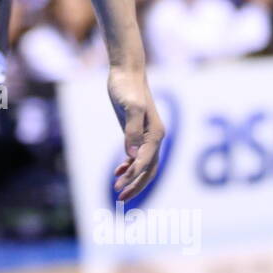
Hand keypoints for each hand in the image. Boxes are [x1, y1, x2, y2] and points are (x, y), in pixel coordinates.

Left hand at [106, 66, 164, 201]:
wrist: (126, 72)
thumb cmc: (127, 88)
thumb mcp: (129, 108)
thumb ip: (131, 131)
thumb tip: (131, 156)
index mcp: (155, 134)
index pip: (144, 163)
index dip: (132, 178)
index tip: (117, 189)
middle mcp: (154, 138)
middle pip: (149, 170)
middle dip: (136, 186)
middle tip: (119, 199)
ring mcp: (146, 136)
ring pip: (144, 165)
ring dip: (133, 179)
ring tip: (117, 192)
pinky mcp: (137, 132)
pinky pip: (137, 156)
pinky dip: (129, 166)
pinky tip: (118, 171)